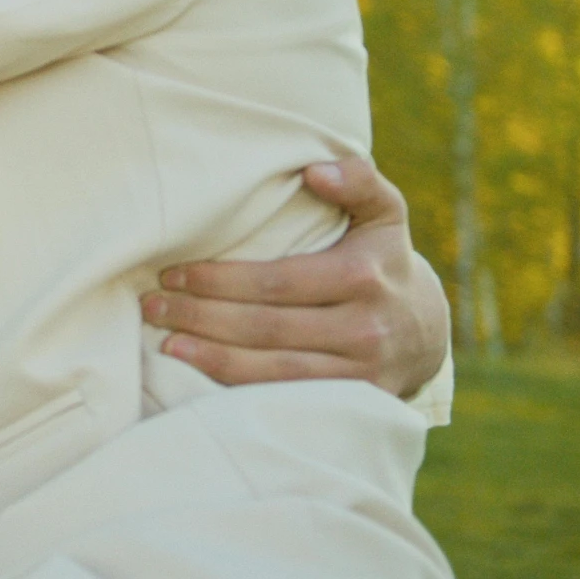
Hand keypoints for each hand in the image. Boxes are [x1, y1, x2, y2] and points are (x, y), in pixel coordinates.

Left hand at [143, 156, 450, 398]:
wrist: (425, 332)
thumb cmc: (383, 260)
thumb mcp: (384, 213)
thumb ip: (358, 181)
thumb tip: (316, 171)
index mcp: (364, 276)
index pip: (275, 282)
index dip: (218, 280)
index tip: (173, 273)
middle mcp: (364, 330)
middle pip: (266, 328)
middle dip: (202, 317)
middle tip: (154, 306)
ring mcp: (360, 375)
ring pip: (272, 372)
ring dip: (211, 358)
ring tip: (166, 342)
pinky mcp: (352, 407)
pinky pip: (286, 400)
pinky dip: (239, 390)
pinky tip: (201, 374)